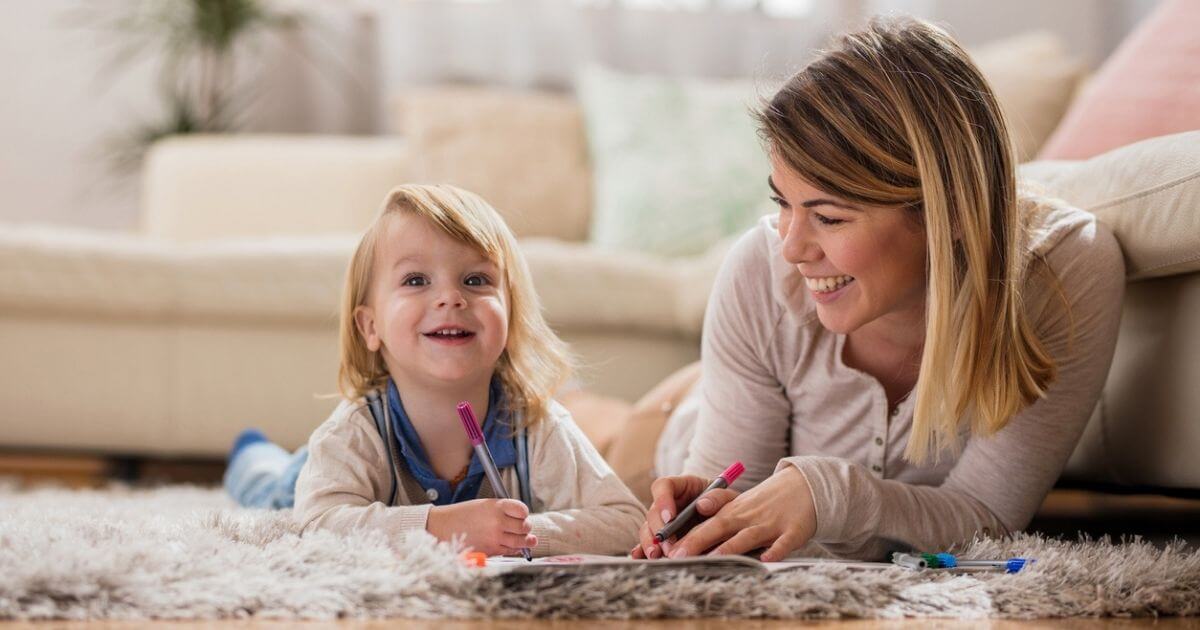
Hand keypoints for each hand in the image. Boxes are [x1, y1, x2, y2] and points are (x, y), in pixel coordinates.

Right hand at [426, 498, 536, 556]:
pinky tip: (514, 546)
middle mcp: (497, 522)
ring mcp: (495, 537)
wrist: (443, 527)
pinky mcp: (491, 550)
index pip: (522, 510)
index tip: (522, 514)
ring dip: (525, 540)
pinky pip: (510, 551)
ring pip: (521, 541)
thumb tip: (519, 518)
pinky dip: (515, 549)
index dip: (524, 513)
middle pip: (524, 526)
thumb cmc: (463, 515)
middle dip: (526, 527)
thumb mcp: (483, 505)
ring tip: (528, 539)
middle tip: (523, 527)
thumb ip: (502, 510)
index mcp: (495, 506)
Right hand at [629, 474, 738, 558]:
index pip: (663, 486)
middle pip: (653, 512)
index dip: (662, 500)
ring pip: (648, 529)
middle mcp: (667, 504)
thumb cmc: (727, 506)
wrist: (729, 523)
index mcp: (680, 487)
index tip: (670, 518)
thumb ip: (719, 497)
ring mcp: (662, 522)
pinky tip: (642, 559)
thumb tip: (702, 505)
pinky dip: (643, 551)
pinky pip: (648, 544)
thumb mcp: (728, 498)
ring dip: (650, 543)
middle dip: (658, 530)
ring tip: (657, 556)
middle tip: (667, 545)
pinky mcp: (662, 539)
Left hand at [666, 465, 815, 561]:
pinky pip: (784, 543)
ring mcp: (771, 524)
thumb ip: (716, 511)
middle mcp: (748, 516)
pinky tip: (766, 559)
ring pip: (748, 536)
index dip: (686, 535)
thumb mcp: (739, 503)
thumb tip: (694, 514)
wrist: (804, 488)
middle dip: (698, 542)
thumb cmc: (765, 503)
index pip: (705, 522)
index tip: (667, 546)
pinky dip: (775, 550)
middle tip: (678, 557)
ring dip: (730, 547)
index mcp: (733, 511)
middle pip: (720, 527)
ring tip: (712, 559)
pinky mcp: (793, 531)